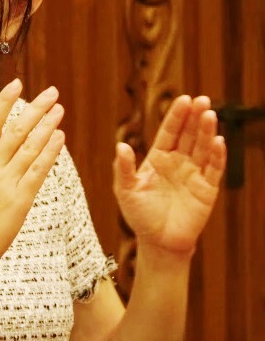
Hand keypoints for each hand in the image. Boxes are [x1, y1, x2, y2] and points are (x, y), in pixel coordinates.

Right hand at [0, 79, 64, 278]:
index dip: (3, 102)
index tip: (15, 84)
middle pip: (14, 129)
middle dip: (34, 108)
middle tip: (51, 92)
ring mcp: (4, 182)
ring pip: (29, 145)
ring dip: (46, 125)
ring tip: (59, 109)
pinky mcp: (19, 199)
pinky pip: (37, 169)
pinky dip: (50, 151)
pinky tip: (59, 138)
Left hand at [113, 96, 226, 256]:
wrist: (158, 241)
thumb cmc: (139, 214)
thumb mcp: (126, 189)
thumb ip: (123, 168)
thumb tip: (121, 145)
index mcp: (158, 158)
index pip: (169, 132)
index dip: (176, 116)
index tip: (183, 99)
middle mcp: (178, 162)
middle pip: (189, 135)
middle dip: (195, 117)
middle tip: (202, 99)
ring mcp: (194, 174)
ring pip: (202, 148)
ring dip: (207, 131)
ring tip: (210, 114)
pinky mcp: (207, 189)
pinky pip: (214, 169)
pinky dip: (217, 155)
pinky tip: (219, 140)